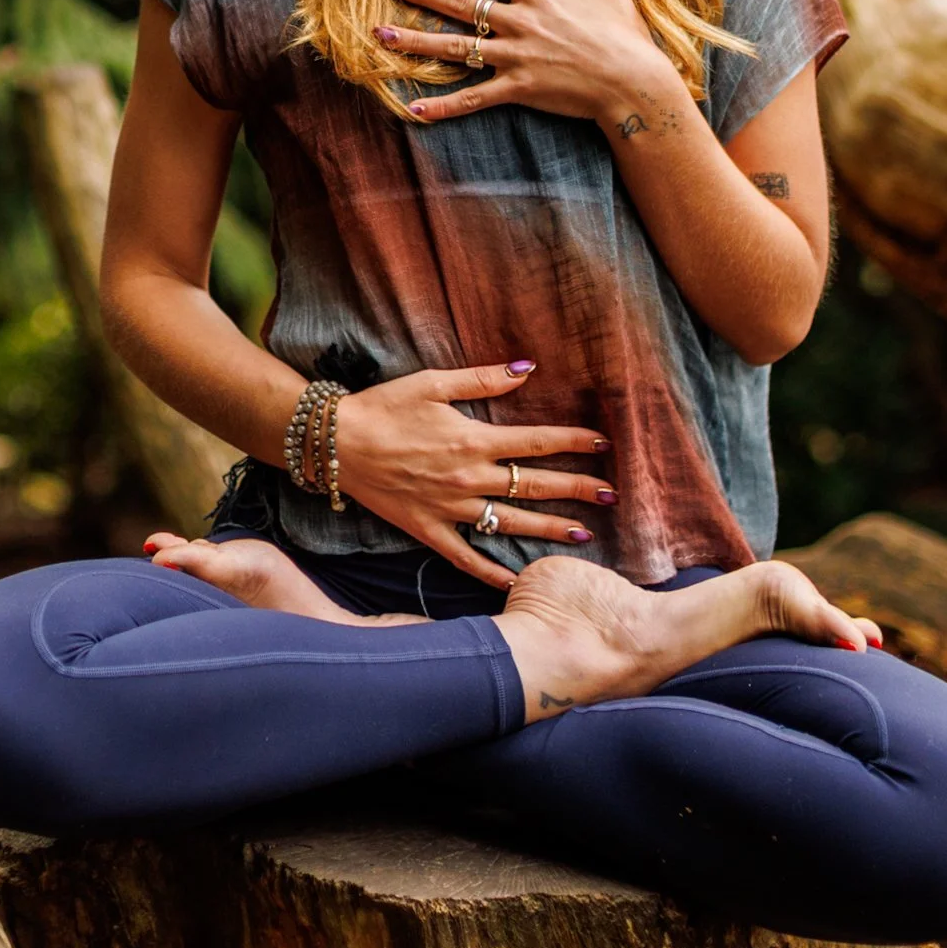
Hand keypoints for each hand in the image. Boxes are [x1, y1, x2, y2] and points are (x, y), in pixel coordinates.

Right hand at [334, 360, 613, 587]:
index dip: (574, 442)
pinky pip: (466, 557)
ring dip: (550, 528)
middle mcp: (468, 478)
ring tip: (585, 535)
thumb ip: (484, 378)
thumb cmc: (385, 407)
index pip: (537, 442)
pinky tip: (518, 579)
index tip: (603, 445)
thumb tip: (528, 368)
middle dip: (576, 489)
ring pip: (510, 523)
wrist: (336, 444)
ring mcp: (450, 509)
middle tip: (610, 495)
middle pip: (534, 485)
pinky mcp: (428, 530)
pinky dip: (492, 571)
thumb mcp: (434, 382)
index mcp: (473, 439)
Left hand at [376, 0, 681, 129]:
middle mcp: (520, 23)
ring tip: (380, 35)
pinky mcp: (518, 90)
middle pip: (459, 4)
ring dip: (415, 41)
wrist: (634, 83)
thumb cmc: (626, 36)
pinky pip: (473, 99)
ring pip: (455, 48)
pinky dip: (443, 107)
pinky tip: (413, 110)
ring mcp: (515, 57)